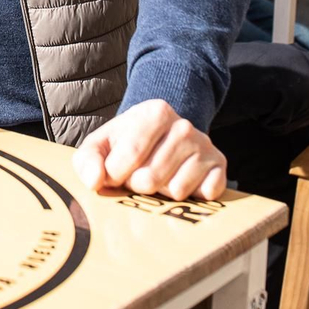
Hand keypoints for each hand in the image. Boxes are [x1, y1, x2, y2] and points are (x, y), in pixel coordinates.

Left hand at [72, 99, 226, 201]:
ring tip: (158, 175)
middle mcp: (185, 126)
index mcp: (155, 112)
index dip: (115, 174)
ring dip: (161, 192)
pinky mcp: (220, 167)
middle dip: (137, 185)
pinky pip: (202, 196)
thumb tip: (95, 180)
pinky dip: (189, 196)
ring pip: (175, 191)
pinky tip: (181, 180)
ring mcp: (205, 146)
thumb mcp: (100, 145)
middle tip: (137, 174)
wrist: (162, 137)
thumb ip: (87, 161)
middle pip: (150, 179)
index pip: (129, 157)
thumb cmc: (126, 143)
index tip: (113, 171)